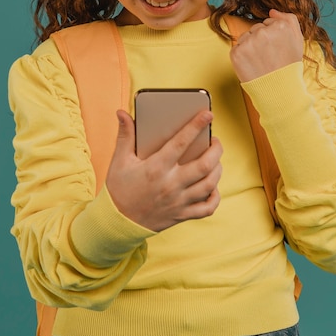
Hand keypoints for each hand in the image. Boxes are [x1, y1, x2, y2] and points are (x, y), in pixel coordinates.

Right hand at [105, 110, 222, 231]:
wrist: (117, 222)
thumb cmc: (119, 188)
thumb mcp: (119, 160)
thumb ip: (125, 135)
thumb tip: (122, 113)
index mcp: (156, 168)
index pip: (181, 143)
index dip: (196, 126)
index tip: (207, 114)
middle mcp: (171, 184)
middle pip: (204, 165)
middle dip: (216, 149)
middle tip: (215, 141)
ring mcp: (179, 201)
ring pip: (210, 184)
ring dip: (218, 169)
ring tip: (215, 159)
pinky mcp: (182, 215)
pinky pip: (207, 208)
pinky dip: (215, 197)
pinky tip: (213, 186)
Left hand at [230, 9, 303, 81]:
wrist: (279, 90)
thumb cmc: (289, 66)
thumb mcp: (298, 40)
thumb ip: (289, 20)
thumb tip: (272, 11)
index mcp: (280, 26)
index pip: (268, 23)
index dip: (273, 37)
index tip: (277, 49)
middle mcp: (263, 31)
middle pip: (256, 29)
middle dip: (261, 40)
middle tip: (269, 57)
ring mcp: (249, 42)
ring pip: (246, 37)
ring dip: (250, 47)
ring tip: (260, 61)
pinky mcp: (236, 53)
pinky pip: (237, 48)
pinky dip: (242, 56)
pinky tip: (252, 65)